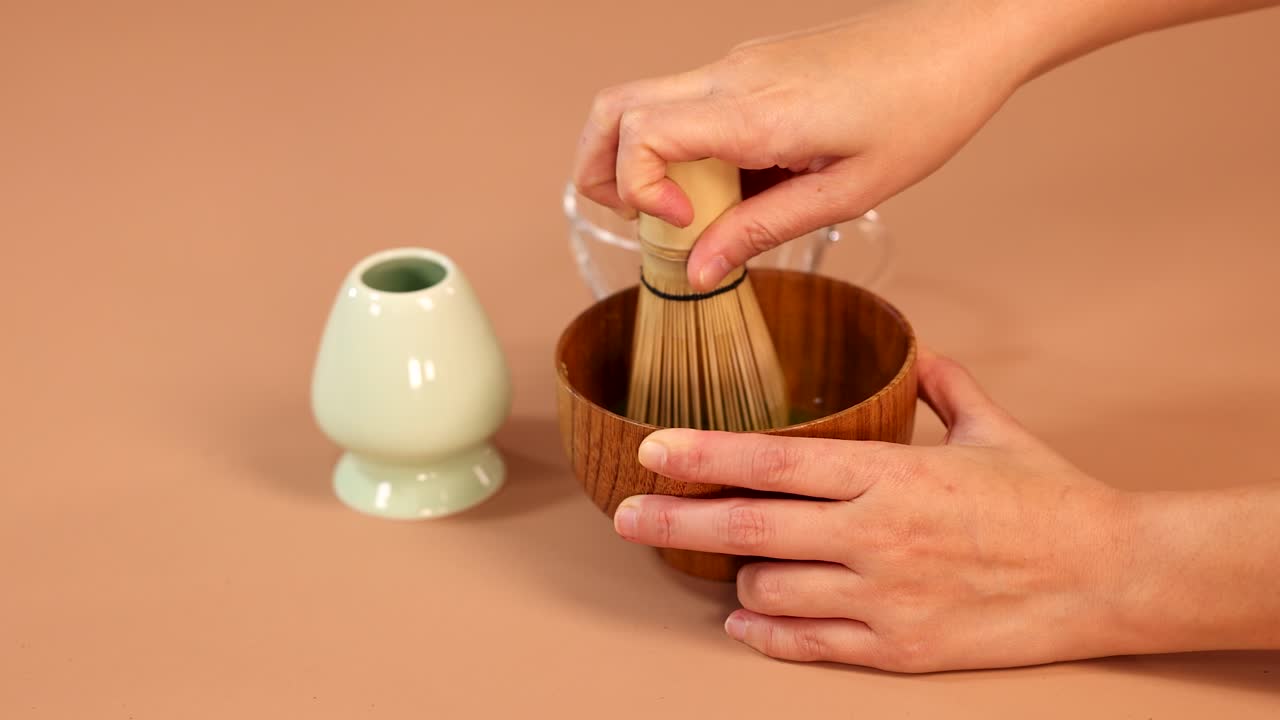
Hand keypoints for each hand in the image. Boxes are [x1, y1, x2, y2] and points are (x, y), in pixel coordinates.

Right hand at [572, 0, 1032, 290]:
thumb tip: (699, 270)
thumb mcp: (849, 191)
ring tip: (690, 214)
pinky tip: (735, 186)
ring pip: (644, 103)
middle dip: (601, 172)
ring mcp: (738, 64)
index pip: (639, 134)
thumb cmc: (925, 109)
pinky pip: (690, 103)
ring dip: (642, 162)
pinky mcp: (752, 65)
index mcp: (756, 111)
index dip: (635, 189)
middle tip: (641, 224)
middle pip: (614, 108)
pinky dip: (683, 149)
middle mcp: (732, 77)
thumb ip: (764, 230)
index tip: (680, 229)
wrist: (965, 36)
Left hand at [613, 349, 1139, 671]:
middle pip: (749, 528)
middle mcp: (875, 534)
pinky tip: (745, 620)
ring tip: (728, 564)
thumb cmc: (1050, 500)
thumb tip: (919, 353)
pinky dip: (766, 632)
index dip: (703, 455)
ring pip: (770, 589)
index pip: (773, 461)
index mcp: (890, 473)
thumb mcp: (995, 430)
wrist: (1111, 575)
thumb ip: (944, 387)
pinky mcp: (898, 647)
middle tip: (625, 516)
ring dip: (738, 575)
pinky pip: (808, 643)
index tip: (651, 450)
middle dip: (676, 521)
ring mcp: (884, 596)